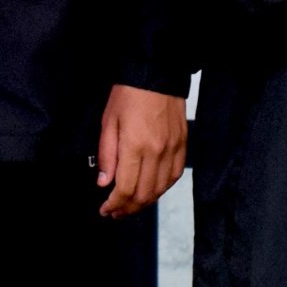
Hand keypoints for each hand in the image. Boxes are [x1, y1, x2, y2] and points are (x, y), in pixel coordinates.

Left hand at [96, 83, 186, 217]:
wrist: (156, 74)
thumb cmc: (128, 95)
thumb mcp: (108, 123)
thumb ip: (107, 155)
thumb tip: (104, 183)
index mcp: (135, 146)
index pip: (126, 189)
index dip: (114, 205)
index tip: (105, 210)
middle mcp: (157, 152)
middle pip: (144, 194)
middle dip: (128, 209)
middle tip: (115, 213)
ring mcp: (173, 149)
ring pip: (161, 189)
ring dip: (145, 203)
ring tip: (131, 206)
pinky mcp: (182, 145)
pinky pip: (174, 176)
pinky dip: (162, 188)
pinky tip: (152, 191)